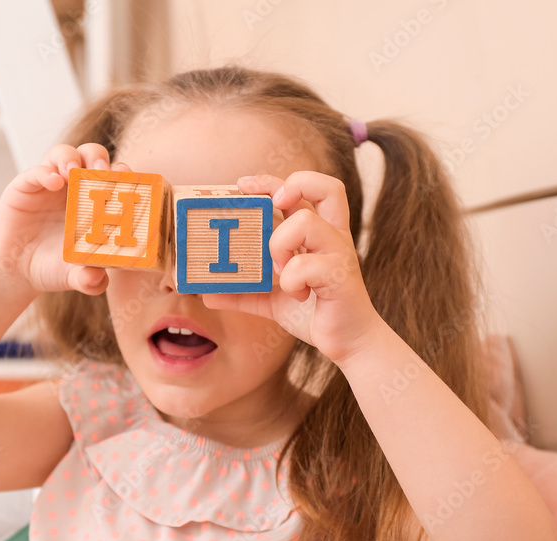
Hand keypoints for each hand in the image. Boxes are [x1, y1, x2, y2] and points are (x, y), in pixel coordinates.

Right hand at [0, 143, 130, 295]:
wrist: (18, 271)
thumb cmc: (54, 267)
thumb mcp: (75, 276)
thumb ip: (89, 280)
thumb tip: (97, 280)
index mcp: (95, 201)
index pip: (113, 176)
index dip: (122, 173)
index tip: (129, 179)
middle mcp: (74, 187)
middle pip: (91, 156)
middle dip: (100, 159)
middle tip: (103, 173)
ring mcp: (50, 184)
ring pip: (63, 154)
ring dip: (72, 158)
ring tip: (74, 172)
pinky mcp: (25, 186)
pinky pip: (36, 171)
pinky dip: (45, 172)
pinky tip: (53, 183)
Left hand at [201, 171, 382, 365]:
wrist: (349, 344)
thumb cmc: (315, 315)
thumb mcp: (272, 302)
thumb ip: (244, 294)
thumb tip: (207, 293)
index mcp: (320, 235)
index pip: (307, 189)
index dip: (276, 180)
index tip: (244, 185)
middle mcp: (333, 237)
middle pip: (327, 186)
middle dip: (293, 185)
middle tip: (271, 204)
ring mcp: (339, 254)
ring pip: (305, 221)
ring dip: (281, 243)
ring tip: (280, 270)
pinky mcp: (340, 276)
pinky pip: (304, 265)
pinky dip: (291, 281)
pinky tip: (299, 295)